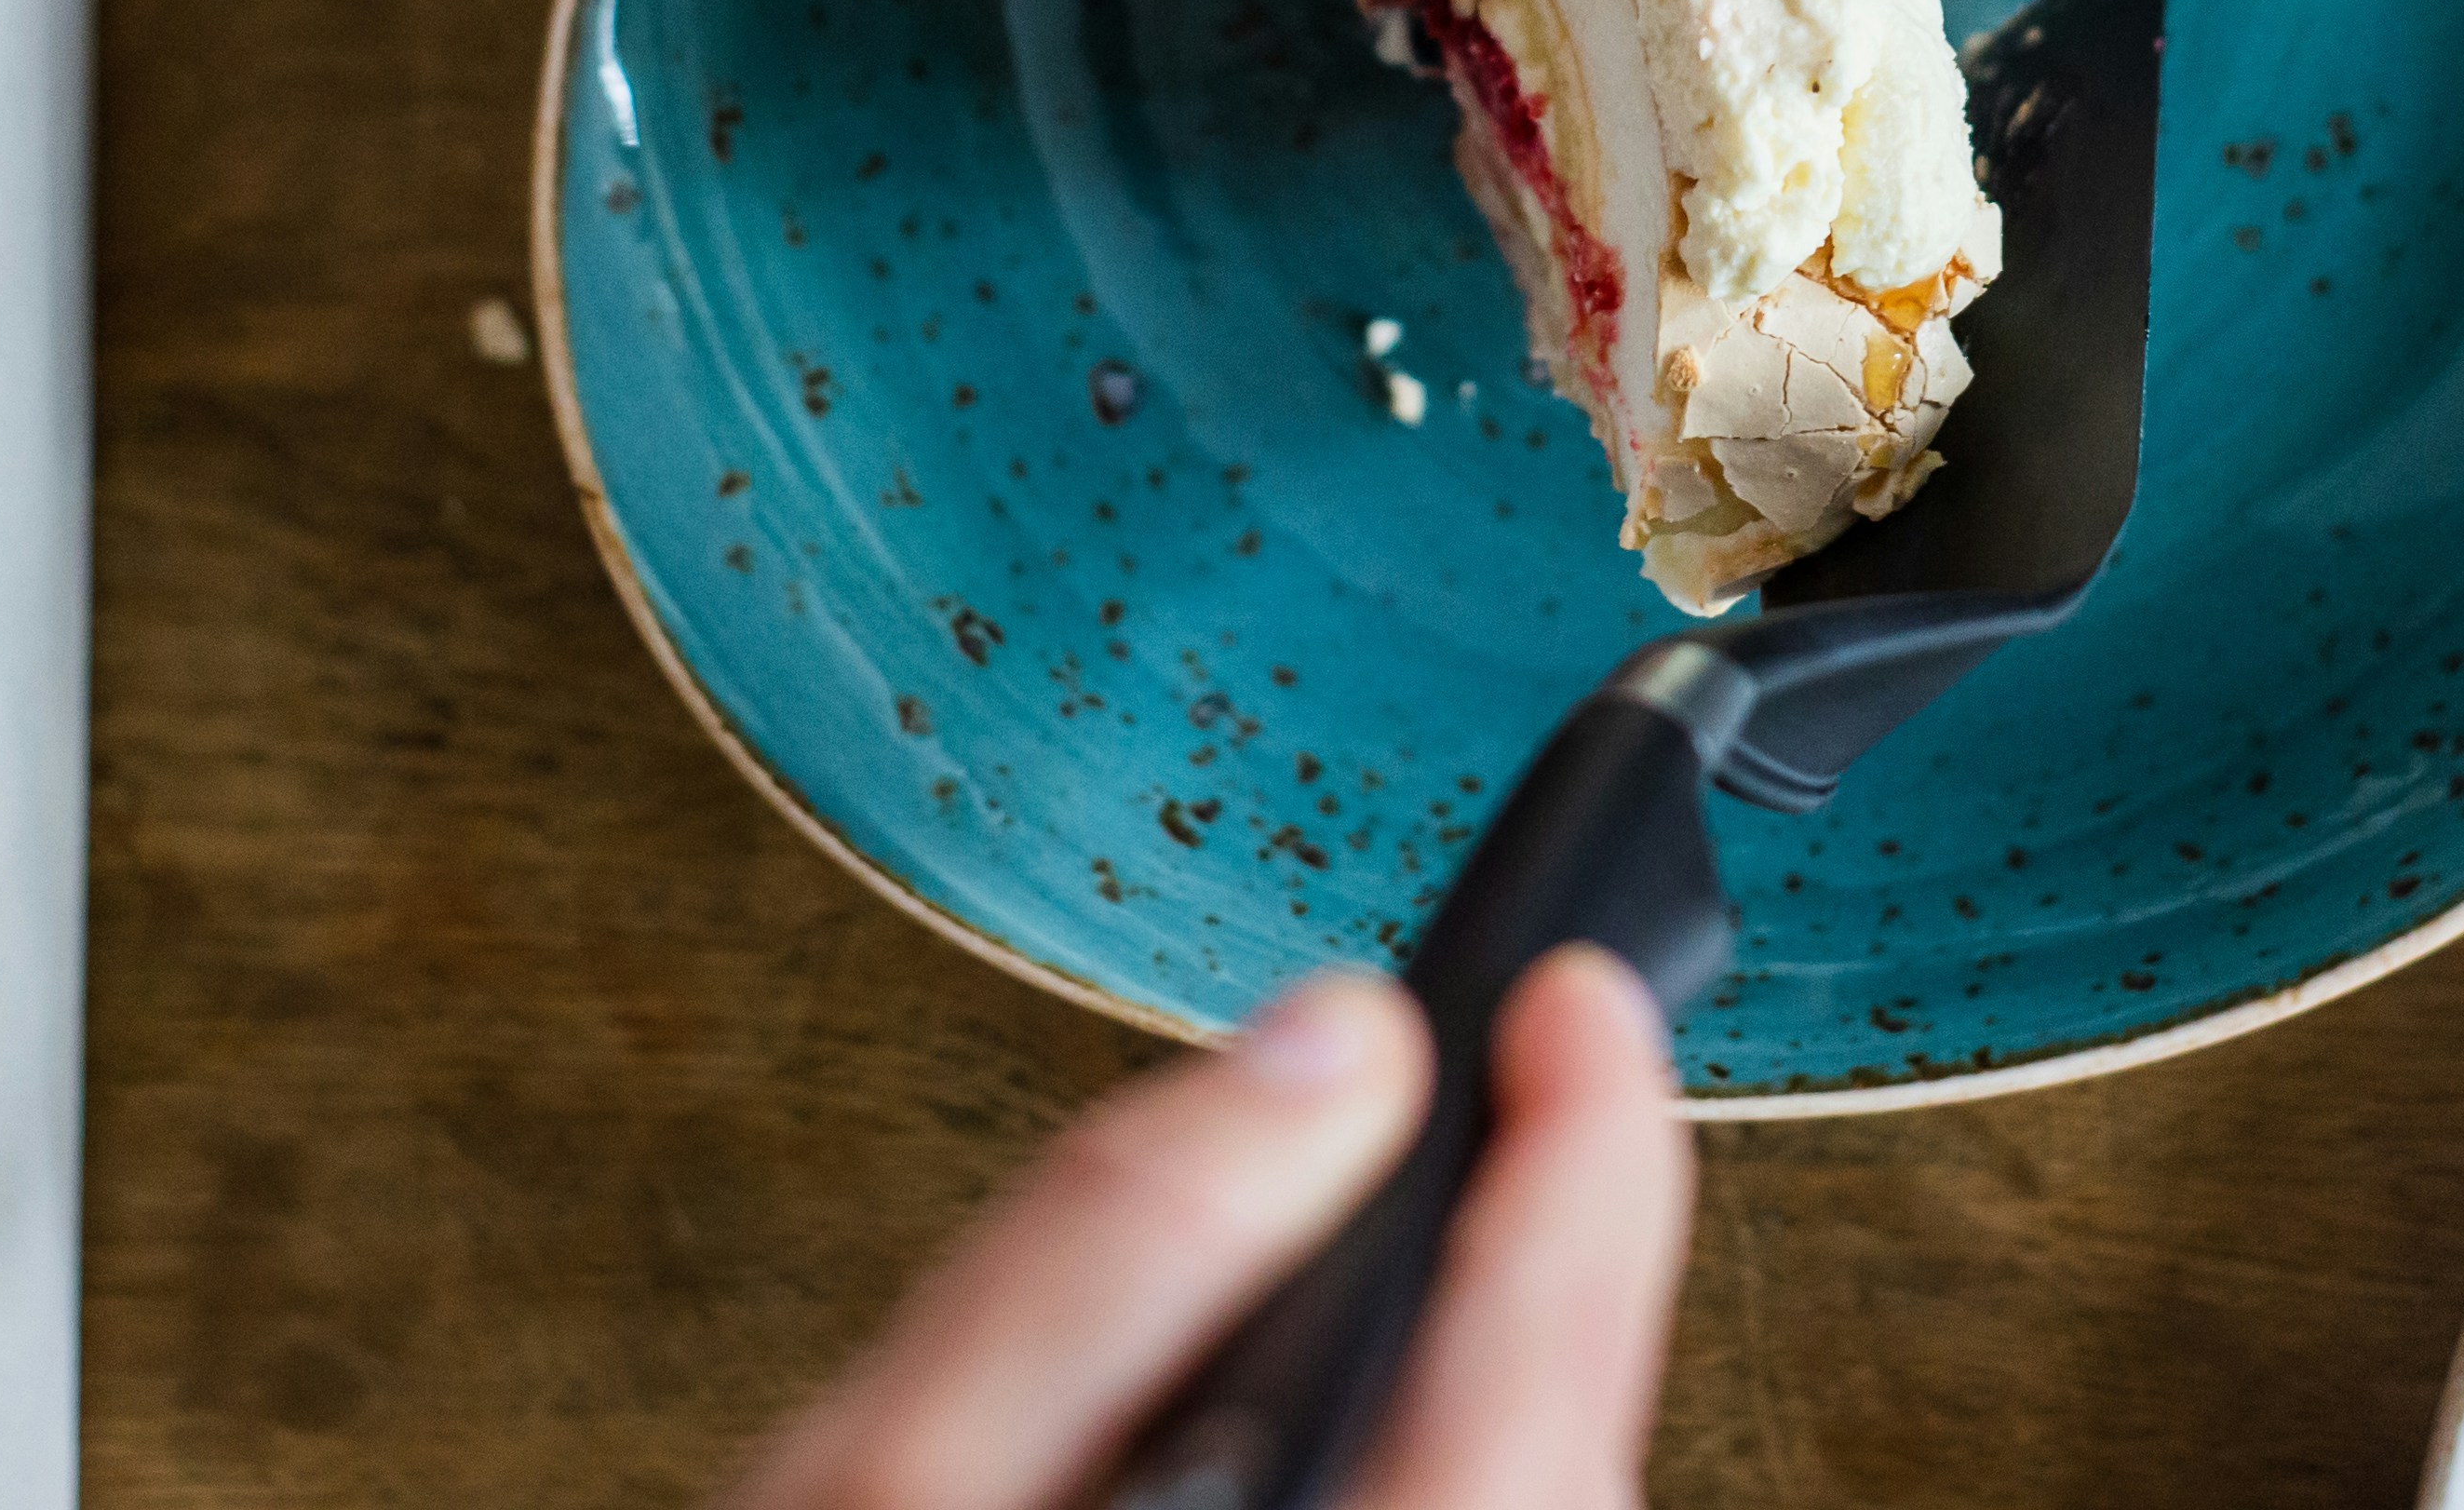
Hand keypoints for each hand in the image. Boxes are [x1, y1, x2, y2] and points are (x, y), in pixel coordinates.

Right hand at [729, 948, 1690, 1509]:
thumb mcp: (879, 1481)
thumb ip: (1103, 1255)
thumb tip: (1332, 1056)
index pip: (1527, 1376)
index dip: (1584, 1161)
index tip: (1572, 1002)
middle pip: (1559, 1469)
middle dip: (1571, 1261)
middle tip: (1554, 1074)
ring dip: (1522, 1387)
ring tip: (1478, 1219)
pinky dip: (1458, 1480)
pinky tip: (1393, 1415)